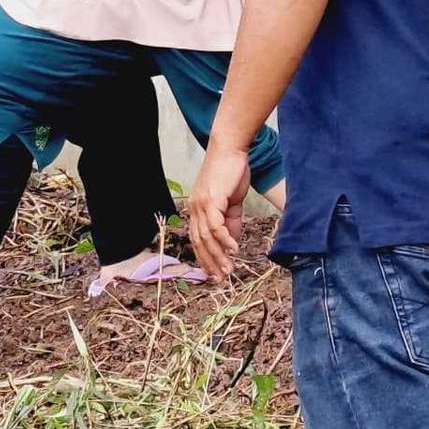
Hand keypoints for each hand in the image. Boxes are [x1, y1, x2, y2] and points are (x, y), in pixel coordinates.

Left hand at [185, 140, 253, 282]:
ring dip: (219, 256)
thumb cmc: (231, 173)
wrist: (231, 149)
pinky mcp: (211, 200)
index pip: (198, 240)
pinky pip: (216, 226)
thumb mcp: (232, 203)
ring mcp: (201, 205)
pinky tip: (234, 249)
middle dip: (210, 263)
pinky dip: (225, 239)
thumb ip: (231, 223)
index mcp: (197, 211)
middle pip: (200, 243)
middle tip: (220, 279)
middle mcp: (195, 210)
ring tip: (228, 269)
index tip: (214, 274)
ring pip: (207, 238)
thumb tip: (233, 244)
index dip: (205, 258)